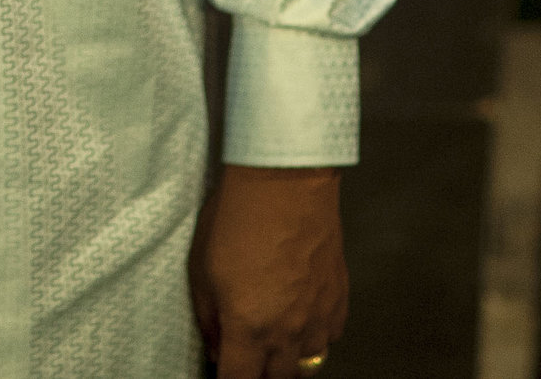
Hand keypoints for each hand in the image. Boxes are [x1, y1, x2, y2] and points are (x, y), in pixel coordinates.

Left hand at [190, 165, 348, 378]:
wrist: (284, 181)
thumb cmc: (240, 216)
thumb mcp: (202, 269)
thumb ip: (209, 318)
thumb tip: (217, 344)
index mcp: (249, 328)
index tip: (224, 373)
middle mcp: (289, 331)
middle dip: (257, 373)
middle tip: (245, 355)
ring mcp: (318, 316)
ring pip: (307, 363)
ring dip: (287, 359)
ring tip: (271, 338)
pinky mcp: (338, 298)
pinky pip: (330, 336)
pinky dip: (315, 336)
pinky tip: (299, 318)